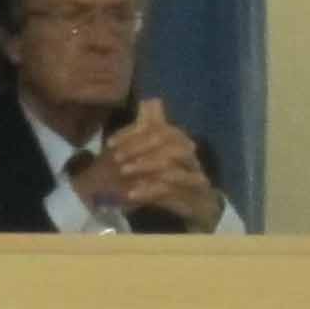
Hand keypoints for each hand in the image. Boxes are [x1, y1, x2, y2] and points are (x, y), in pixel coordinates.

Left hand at [93, 98, 219, 228]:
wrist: (198, 207)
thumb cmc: (169, 178)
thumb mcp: (154, 153)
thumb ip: (151, 128)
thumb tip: (150, 101)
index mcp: (179, 140)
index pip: (157, 127)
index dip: (134, 133)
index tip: (111, 143)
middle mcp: (189, 154)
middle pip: (168, 141)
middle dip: (140, 147)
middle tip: (116, 158)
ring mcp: (194, 174)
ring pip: (171, 164)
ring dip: (146, 166)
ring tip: (124, 172)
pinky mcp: (193, 196)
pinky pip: (171, 191)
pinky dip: (149, 191)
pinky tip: (132, 193)